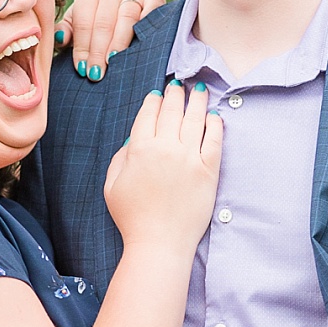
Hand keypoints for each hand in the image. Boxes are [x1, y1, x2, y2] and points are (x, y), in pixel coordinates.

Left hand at [55, 0, 167, 81]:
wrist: (119, 22)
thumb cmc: (93, 31)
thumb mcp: (75, 31)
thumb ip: (65, 34)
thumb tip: (60, 39)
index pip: (83, 23)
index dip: (82, 47)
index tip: (82, 69)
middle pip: (104, 22)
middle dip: (98, 50)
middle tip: (97, 73)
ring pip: (127, 16)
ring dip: (120, 41)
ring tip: (115, 61)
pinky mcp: (153, 0)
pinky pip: (154, 6)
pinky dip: (150, 19)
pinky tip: (143, 40)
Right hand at [103, 80, 222, 255]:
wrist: (159, 242)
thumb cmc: (132, 217)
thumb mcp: (112, 185)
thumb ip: (120, 158)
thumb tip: (134, 139)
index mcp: (139, 150)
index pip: (148, 115)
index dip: (153, 101)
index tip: (157, 93)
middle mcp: (166, 149)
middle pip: (172, 112)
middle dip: (175, 94)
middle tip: (178, 84)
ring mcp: (190, 158)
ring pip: (195, 120)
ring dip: (197, 101)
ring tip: (199, 89)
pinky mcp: (209, 170)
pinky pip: (214, 140)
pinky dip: (215, 124)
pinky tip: (215, 116)